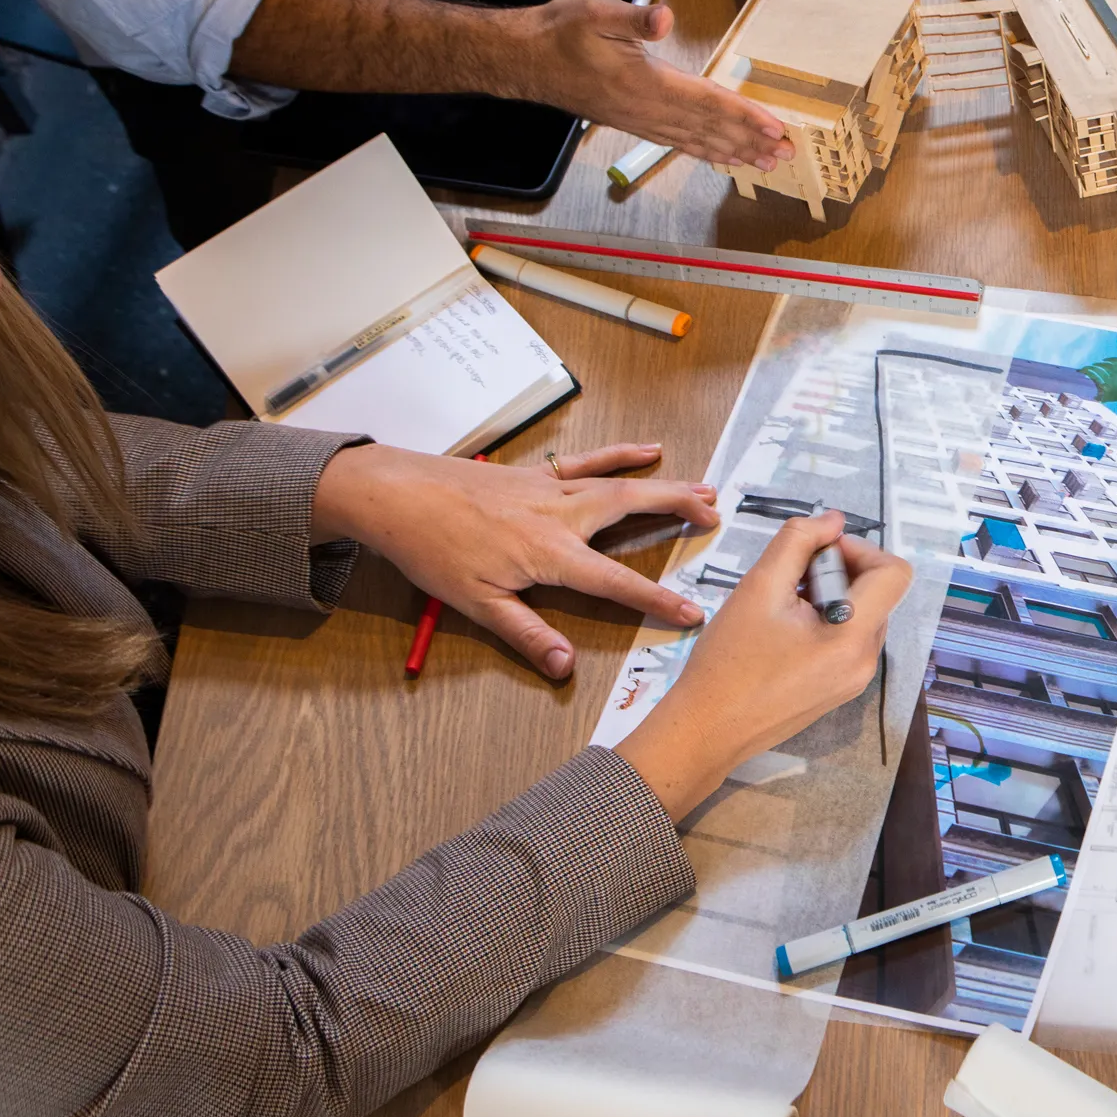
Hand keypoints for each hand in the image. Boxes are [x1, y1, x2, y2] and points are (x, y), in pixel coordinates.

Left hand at [311, 442, 716, 678]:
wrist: (400, 495)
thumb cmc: (434, 551)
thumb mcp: (477, 605)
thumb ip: (527, 634)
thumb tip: (563, 667)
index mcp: (551, 554)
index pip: (616, 583)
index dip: (657, 600)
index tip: (692, 612)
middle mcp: (562, 515)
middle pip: (634, 509)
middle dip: (679, 512)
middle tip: (717, 517)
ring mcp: (552, 488)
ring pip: (621, 483)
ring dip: (665, 484)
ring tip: (703, 488)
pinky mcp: (538, 475)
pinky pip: (591, 461)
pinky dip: (622, 454)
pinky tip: (648, 450)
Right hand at [519, 0, 788, 168]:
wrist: (523, 58)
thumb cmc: (560, 31)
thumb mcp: (596, 11)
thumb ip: (634, 18)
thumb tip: (664, 18)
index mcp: (646, 85)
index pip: (706, 103)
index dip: (743, 116)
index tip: (776, 127)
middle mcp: (647, 111)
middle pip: (709, 130)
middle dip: (750, 141)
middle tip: (787, 154)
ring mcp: (641, 121)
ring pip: (696, 141)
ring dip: (734, 151)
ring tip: (766, 163)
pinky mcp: (634, 122)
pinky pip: (679, 143)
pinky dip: (706, 151)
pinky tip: (722, 157)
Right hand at [617, 514, 911, 819]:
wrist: (705, 731)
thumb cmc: (728, 662)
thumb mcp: (758, 588)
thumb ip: (798, 543)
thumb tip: (832, 520)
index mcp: (853, 638)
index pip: (894, 573)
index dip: (860, 549)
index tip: (817, 553)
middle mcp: (865, 662)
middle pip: (877, 593)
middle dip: (838, 572)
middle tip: (789, 578)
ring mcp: (855, 680)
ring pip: (861, 615)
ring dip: (829, 595)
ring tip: (782, 606)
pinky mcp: (839, 690)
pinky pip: (848, 640)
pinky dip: (824, 621)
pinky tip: (783, 629)